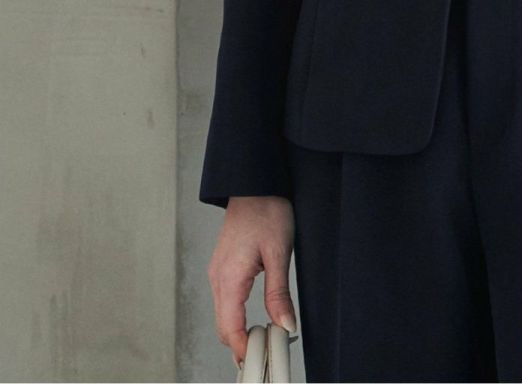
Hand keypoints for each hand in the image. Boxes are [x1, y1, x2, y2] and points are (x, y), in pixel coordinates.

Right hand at [207, 195, 296, 371]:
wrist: (254, 183)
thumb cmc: (267, 210)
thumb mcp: (280, 253)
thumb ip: (279, 293)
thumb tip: (285, 325)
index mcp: (229, 279)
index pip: (230, 329)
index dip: (245, 349)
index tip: (262, 359)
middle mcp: (217, 279)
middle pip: (223, 327)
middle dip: (241, 345)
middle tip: (267, 352)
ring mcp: (217, 273)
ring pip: (222, 316)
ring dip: (238, 331)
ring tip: (263, 338)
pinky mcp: (222, 266)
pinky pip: (223, 301)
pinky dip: (235, 316)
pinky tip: (253, 317)